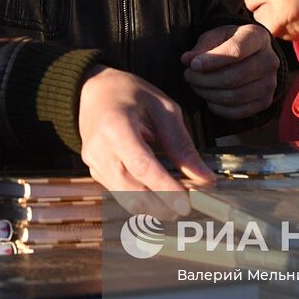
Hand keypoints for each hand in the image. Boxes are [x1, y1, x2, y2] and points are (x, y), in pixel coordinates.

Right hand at [77, 66, 215, 218]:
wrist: (95, 90)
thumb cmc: (131, 95)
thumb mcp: (163, 110)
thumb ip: (182, 145)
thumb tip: (204, 178)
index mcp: (116, 125)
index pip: (142, 165)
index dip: (164, 188)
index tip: (186, 204)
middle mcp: (99, 148)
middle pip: (131, 188)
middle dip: (161, 204)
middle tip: (187, 208)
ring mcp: (93, 162)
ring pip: (124, 197)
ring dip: (152, 207)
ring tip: (176, 205)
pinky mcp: (95, 172)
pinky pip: (120, 193)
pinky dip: (141, 199)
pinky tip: (159, 198)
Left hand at [181, 24, 279, 119]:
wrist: (251, 55)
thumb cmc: (229, 42)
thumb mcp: (216, 36)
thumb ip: (202, 46)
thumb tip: (187, 60)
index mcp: (258, 37)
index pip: (236, 51)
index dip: (212, 60)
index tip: (192, 65)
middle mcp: (269, 61)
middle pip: (233, 77)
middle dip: (204, 79)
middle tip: (188, 75)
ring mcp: (270, 84)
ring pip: (234, 96)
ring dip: (208, 94)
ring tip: (196, 85)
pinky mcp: (265, 102)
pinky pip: (237, 112)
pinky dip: (218, 108)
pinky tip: (209, 98)